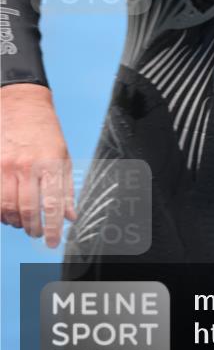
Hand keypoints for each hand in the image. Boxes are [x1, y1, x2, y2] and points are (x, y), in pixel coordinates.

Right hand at [1, 84, 75, 247]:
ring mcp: (8, 167)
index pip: (52, 204)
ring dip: (16, 222)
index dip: (53, 228)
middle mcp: (29, 166)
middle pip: (28, 210)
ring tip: (24, 223)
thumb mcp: (64, 156)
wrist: (22, 106)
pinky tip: (8, 213)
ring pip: (8, 208)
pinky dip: (1, 212)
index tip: (53, 242)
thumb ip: (66, 188)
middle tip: (38, 233)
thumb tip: (71, 216)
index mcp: (51, 164)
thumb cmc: (46, 132)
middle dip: (33, 228)